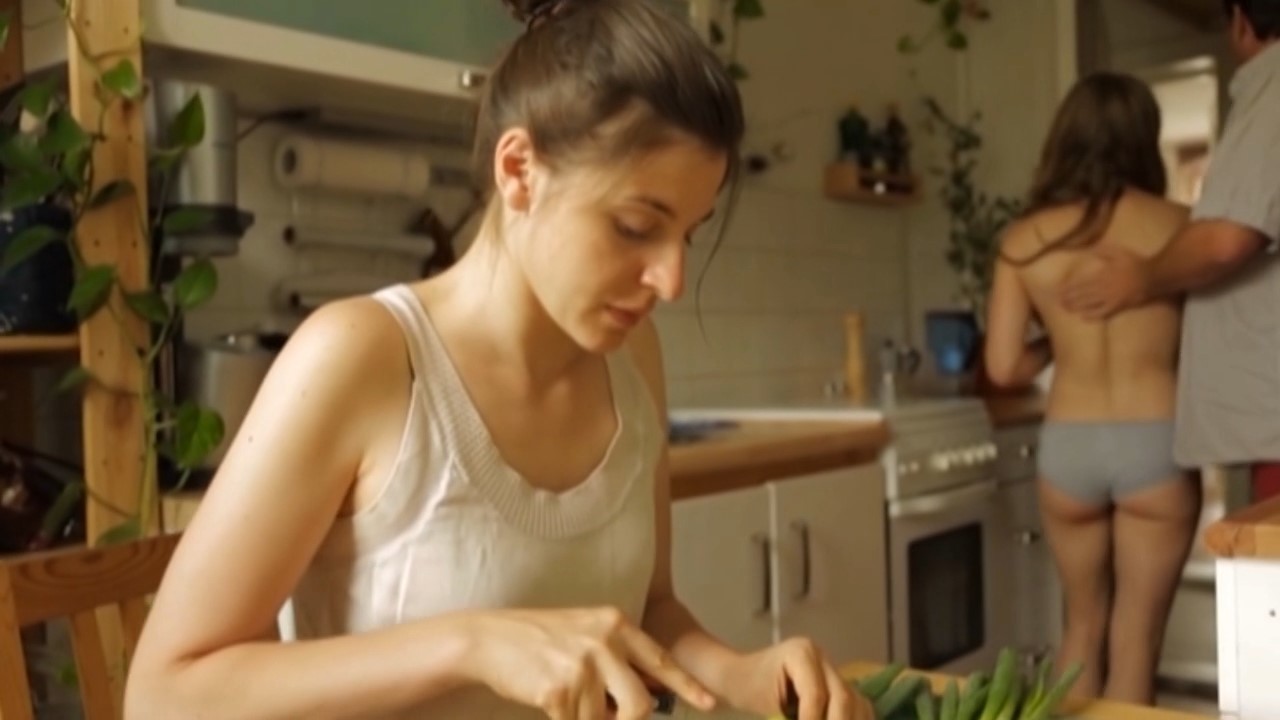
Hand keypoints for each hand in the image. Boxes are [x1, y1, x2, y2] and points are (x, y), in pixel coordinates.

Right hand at [459, 606, 715, 719]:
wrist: (492, 639)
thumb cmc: (540, 638)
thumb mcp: (586, 631)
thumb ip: (619, 654)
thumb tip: (654, 688)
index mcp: (614, 624)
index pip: (661, 661)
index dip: (686, 686)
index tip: (709, 703)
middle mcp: (603, 642)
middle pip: (639, 704)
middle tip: (609, 716)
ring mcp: (580, 667)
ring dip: (587, 719)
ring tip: (566, 697)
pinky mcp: (558, 691)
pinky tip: (550, 701)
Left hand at [723, 637, 872, 719]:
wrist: (743, 675)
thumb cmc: (747, 686)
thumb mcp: (762, 702)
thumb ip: (784, 718)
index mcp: (800, 654)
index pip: (815, 694)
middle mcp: (822, 657)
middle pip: (843, 697)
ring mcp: (833, 669)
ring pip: (857, 702)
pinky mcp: (839, 684)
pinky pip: (859, 705)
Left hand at [1059, 245, 1149, 319]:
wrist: (1153, 276)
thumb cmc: (1136, 263)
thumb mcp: (1119, 252)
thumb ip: (1103, 251)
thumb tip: (1088, 250)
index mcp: (1103, 275)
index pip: (1082, 283)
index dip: (1070, 288)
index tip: (1059, 290)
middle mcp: (1105, 288)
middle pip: (1083, 294)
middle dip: (1070, 298)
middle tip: (1058, 302)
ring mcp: (1112, 298)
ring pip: (1090, 304)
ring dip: (1077, 306)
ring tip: (1066, 309)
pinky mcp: (1119, 306)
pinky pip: (1104, 313)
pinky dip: (1093, 315)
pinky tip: (1084, 318)